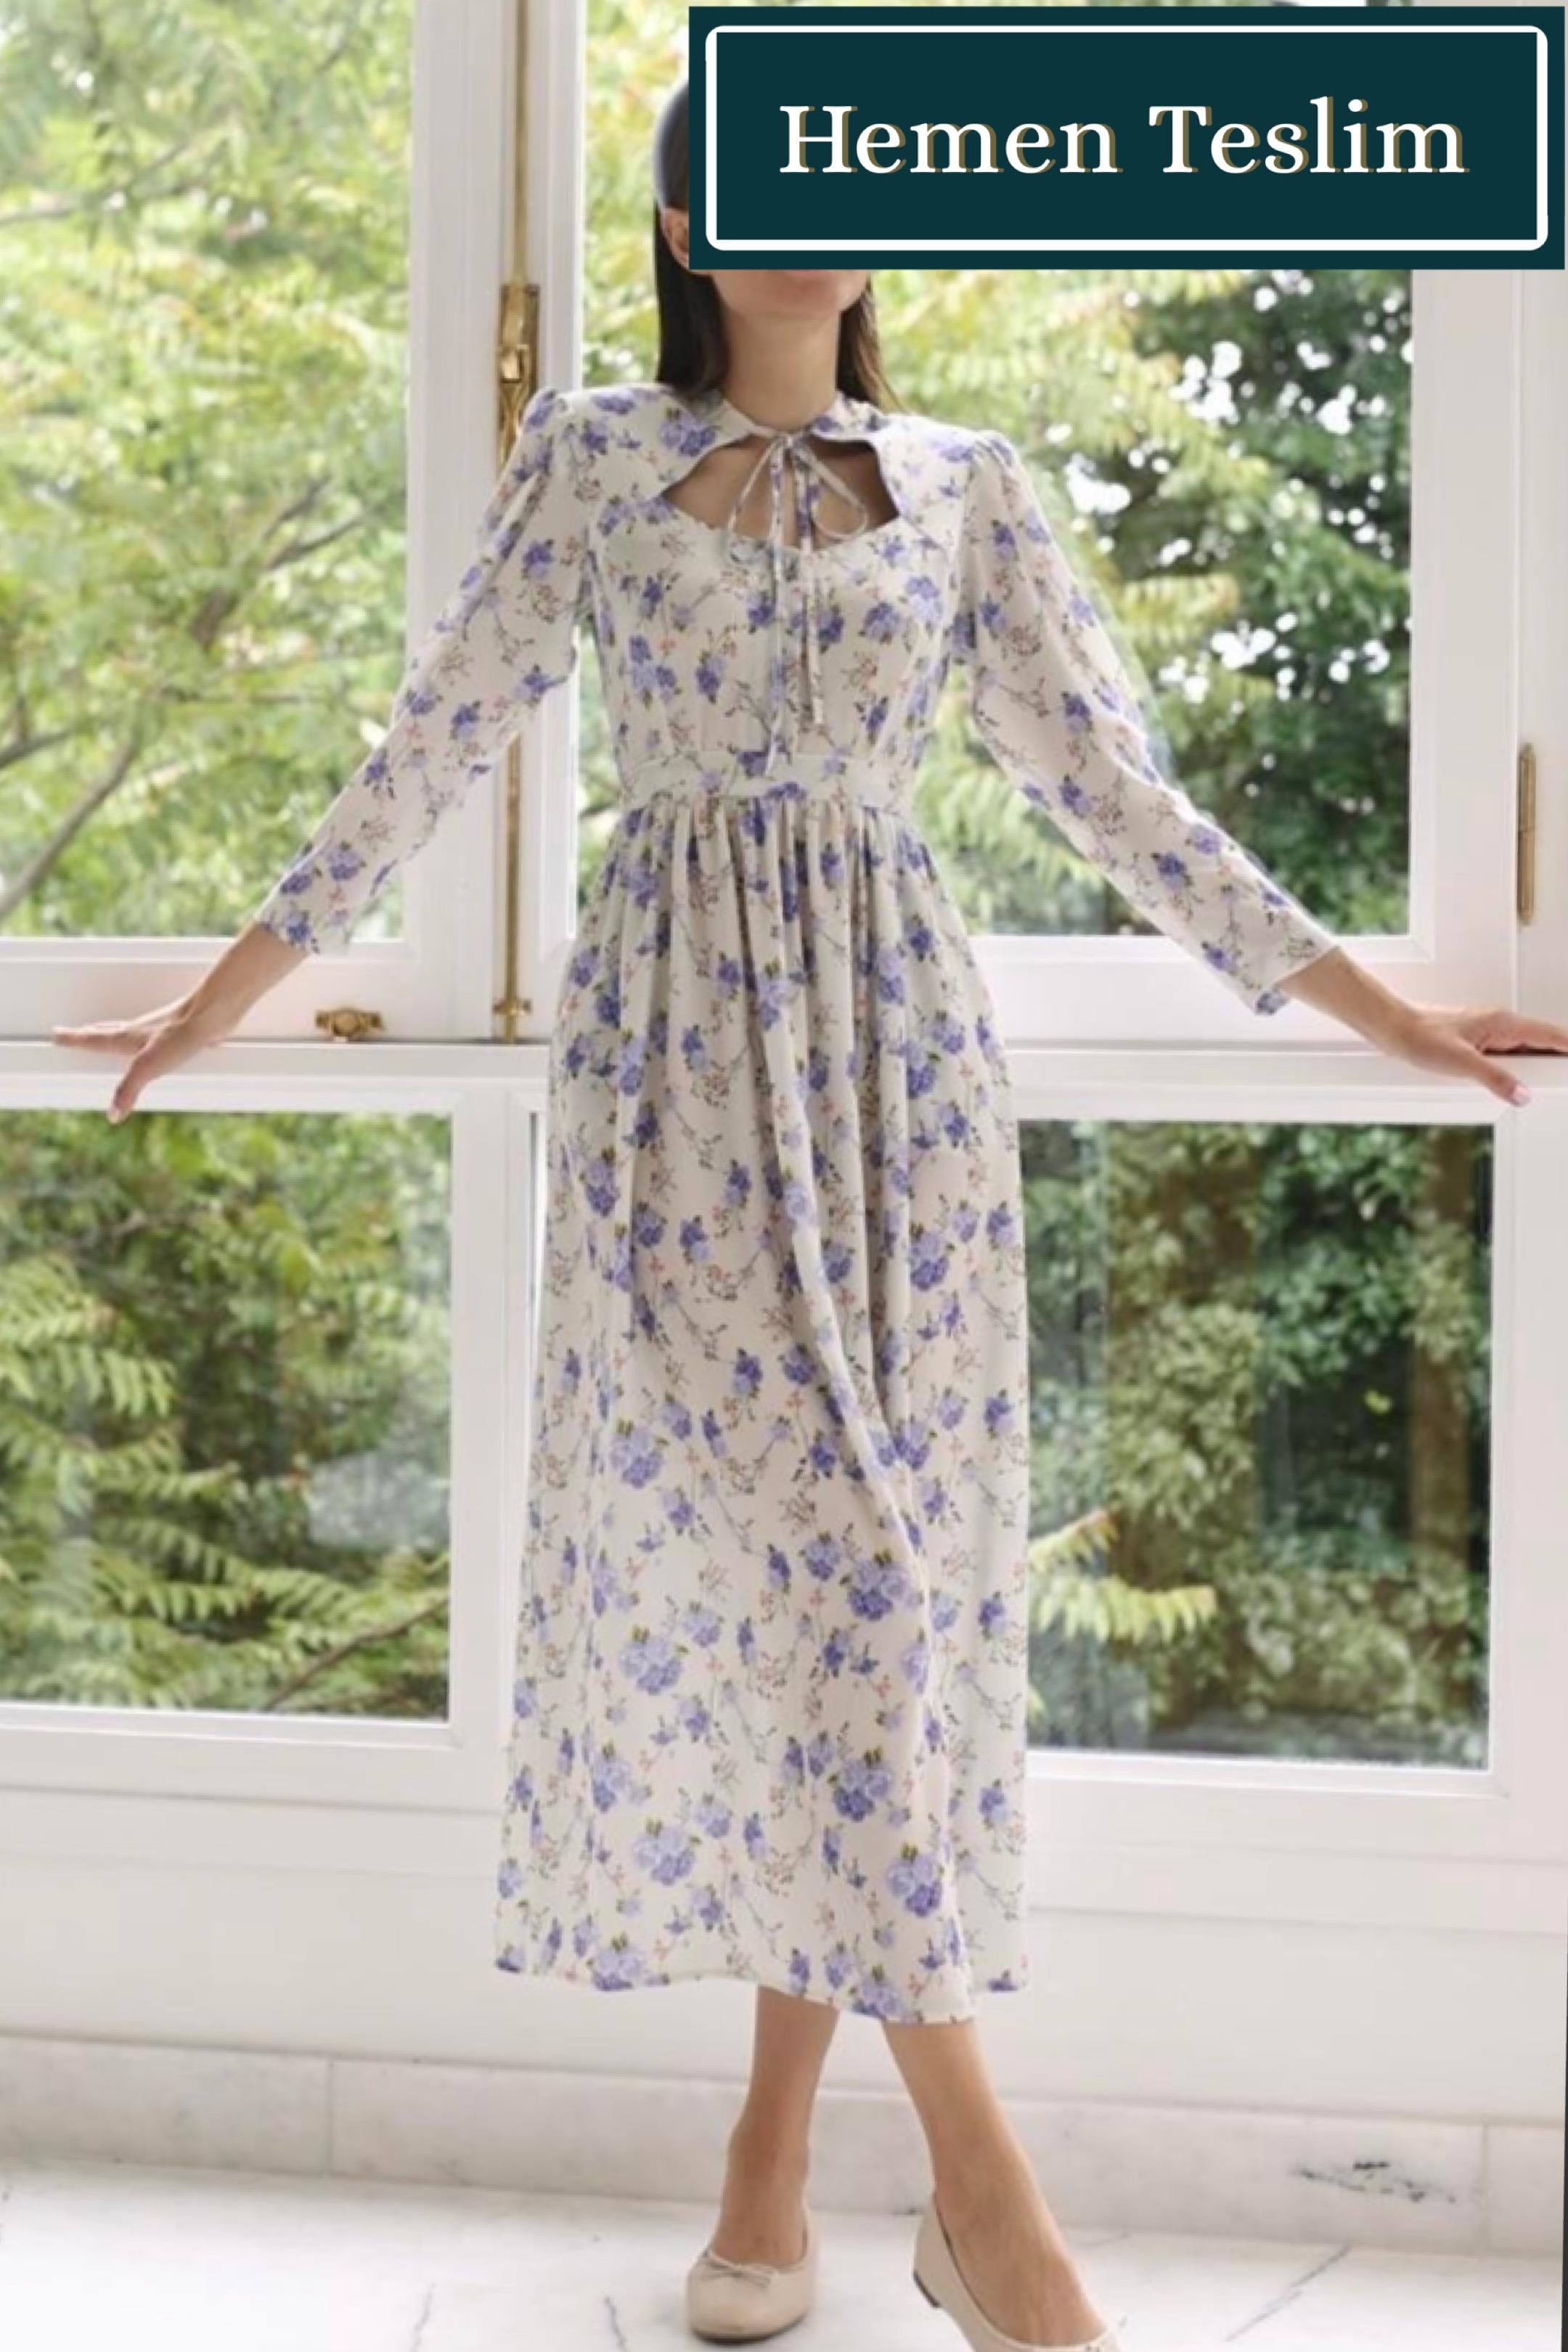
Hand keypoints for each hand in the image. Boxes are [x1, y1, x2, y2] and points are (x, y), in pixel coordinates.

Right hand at [52, 989, 238, 1123]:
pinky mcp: (177, 1032)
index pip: (92, 1038)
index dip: (74, 1038)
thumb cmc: (179, 1037)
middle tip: (75, 1032)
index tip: (57, 1034)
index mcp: (126, 1038)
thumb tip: (112, 1115)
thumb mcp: (147, 1068)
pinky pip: (152, 1036)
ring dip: (113, 1032)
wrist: (210, 1017)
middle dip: (88, 1033)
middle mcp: (139, 1031)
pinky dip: (142, 1038)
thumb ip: (128, 1090)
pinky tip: (153, 1044)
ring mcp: (157, 1030)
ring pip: (128, 1030)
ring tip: (107, 1035)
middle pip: (106, 1031)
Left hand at [1382, 1002, 1567, 1106]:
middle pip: (1543, 1044)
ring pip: (1526, 1052)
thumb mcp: (1462, 1063)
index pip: (1552, 1035)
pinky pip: (1509, 1058)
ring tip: (1548, 1085)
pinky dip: (1518, 1070)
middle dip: (1558, 1061)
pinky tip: (1514, 1084)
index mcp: (1504, 1023)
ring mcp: (1491, 1034)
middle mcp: (1502, 1025)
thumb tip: (1523, 1094)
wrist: (1394, 1030)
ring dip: (1537, 1068)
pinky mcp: (1480, 1044)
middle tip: (1562, 1082)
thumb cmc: (1421, 1037)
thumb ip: (1495, 1079)